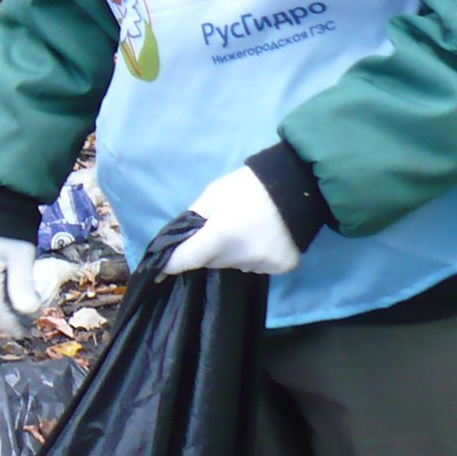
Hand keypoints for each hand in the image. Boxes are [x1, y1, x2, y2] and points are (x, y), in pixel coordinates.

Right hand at [0, 233, 45, 336]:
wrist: (2, 203)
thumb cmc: (14, 230)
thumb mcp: (22, 258)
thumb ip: (23, 286)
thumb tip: (29, 313)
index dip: (7, 323)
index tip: (24, 334)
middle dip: (4, 320)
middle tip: (25, 330)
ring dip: (2, 311)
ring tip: (22, 317)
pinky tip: (13, 301)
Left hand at [162, 166, 300, 275]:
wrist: (297, 185)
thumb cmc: (248, 187)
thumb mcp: (213, 196)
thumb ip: (195, 220)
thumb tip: (182, 240)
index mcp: (221, 235)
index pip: (187, 259)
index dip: (171, 264)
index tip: (159, 270)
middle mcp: (242, 255)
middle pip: (212, 262)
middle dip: (208, 251)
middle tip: (218, 230)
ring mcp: (265, 263)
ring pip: (235, 265)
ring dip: (232, 253)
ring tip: (245, 230)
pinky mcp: (283, 267)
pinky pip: (256, 266)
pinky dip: (254, 256)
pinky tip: (263, 237)